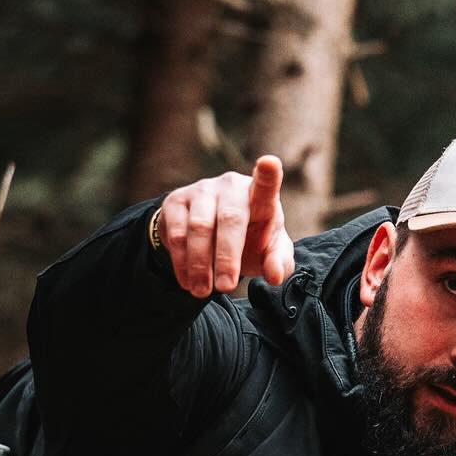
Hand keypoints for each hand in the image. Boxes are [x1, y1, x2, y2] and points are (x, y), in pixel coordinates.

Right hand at [158, 155, 295, 297]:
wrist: (211, 236)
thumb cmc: (250, 241)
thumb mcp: (269, 254)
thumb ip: (279, 263)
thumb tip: (275, 276)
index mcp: (260, 196)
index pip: (266, 183)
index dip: (269, 174)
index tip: (270, 163)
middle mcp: (231, 186)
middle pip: (230, 218)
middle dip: (227, 257)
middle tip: (226, 287)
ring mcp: (202, 190)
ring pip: (199, 228)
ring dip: (201, 264)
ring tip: (203, 292)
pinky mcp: (176, 201)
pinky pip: (177, 233)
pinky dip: (182, 262)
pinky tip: (188, 282)